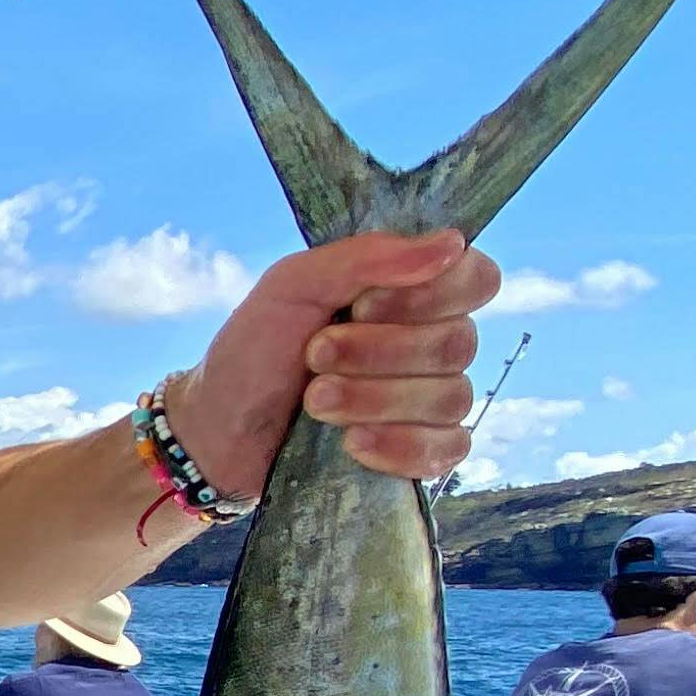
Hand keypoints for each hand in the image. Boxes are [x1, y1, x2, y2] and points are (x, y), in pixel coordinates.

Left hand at [167, 231, 497, 503]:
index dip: (430, 296)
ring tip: (316, 402)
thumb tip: (450, 244)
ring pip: (452, 397)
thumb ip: (364, 257)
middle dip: (379, 352)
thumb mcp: (291, 285)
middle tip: (315, 356)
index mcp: (410, 290)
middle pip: (459, 343)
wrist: (219, 429)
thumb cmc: (254, 350)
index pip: (476, 279)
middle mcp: (432, 340)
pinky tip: (353, 444)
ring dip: (376, 399)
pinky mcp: (422, 451)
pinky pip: (449, 449)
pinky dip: (400, 446)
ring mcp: (430, 399)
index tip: (363, 305)